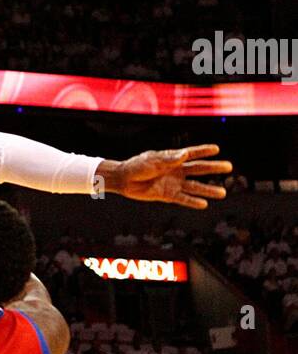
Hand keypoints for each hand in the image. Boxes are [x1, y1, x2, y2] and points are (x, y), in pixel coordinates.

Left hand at [101, 146, 230, 208]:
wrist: (124, 180)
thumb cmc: (137, 166)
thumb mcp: (152, 161)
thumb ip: (168, 159)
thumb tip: (184, 154)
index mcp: (173, 158)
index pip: (191, 153)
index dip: (203, 151)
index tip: (217, 149)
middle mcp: (177, 170)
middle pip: (198, 169)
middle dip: (213, 168)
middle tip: (229, 167)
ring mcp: (174, 183)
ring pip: (194, 186)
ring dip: (208, 190)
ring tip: (223, 193)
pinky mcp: (168, 195)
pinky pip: (183, 199)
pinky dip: (192, 202)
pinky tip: (204, 204)